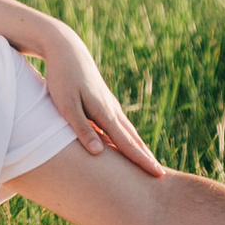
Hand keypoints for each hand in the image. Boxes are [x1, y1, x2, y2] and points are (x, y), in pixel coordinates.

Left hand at [37, 21, 166, 176]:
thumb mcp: (66, 105)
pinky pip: (120, 125)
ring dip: (139, 147)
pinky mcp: (104, 101)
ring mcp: (110, 105)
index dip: (142, 160)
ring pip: (128, 131)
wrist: (66, 48)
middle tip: (162, 176)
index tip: (158, 174)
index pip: (126, 143)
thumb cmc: (62, 78)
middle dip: (146, 157)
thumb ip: (81, 128)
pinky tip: (129, 142)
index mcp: (104, 112)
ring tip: (150, 162)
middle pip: (132, 139)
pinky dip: (129, 137)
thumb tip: (99, 152)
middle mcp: (112, 110)